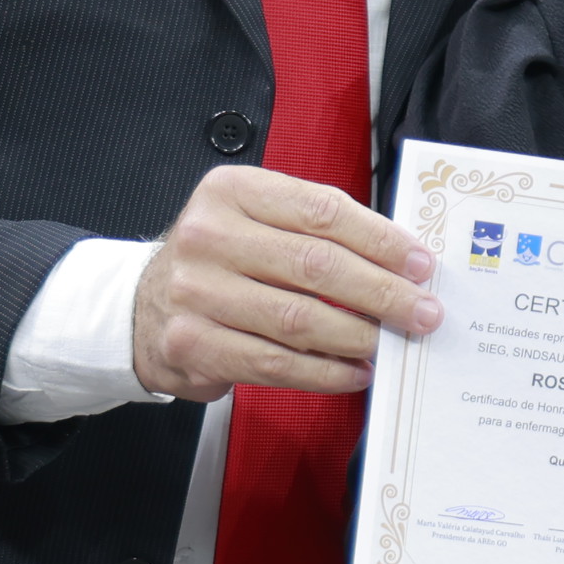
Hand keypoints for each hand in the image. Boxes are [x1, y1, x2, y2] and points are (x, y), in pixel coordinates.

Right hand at [132, 165, 441, 401]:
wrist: (140, 307)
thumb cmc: (220, 260)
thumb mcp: (255, 219)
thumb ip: (316, 229)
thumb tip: (400, 261)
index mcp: (232, 192)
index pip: (323, 211)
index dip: (381, 240)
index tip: (421, 264)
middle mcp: (208, 237)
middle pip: (316, 266)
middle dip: (383, 293)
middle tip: (423, 312)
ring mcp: (195, 293)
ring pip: (299, 320)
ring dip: (358, 336)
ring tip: (392, 343)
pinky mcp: (192, 344)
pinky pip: (276, 363)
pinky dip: (325, 371)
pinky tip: (354, 371)